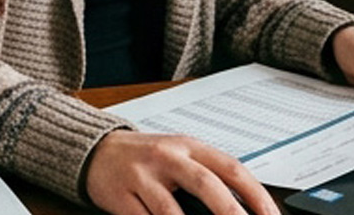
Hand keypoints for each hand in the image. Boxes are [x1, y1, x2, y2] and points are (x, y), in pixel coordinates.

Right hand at [85, 129, 278, 214]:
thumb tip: (243, 209)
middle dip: (230, 213)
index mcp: (190, 146)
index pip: (231, 168)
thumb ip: (207, 178)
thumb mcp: (180, 157)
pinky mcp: (121, 195)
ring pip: (172, 211)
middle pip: (206, 185)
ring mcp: (143, 176)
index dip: (256, 195)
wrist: (97, 150)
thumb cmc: (147, 158)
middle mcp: (169, 157)